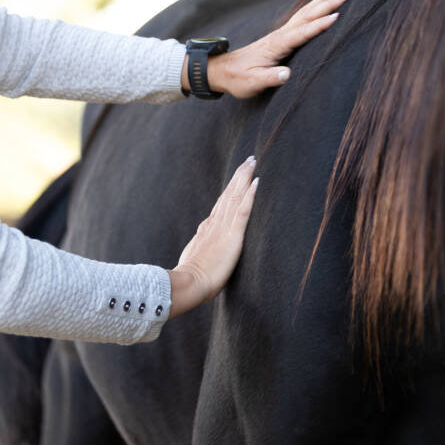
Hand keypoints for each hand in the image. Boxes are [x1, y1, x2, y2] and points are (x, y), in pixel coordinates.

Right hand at [167, 157, 258, 317]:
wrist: (188, 284)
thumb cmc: (191, 280)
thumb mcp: (194, 259)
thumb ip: (199, 248)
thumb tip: (200, 242)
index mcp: (207, 230)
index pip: (221, 205)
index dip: (230, 190)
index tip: (237, 177)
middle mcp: (214, 224)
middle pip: (229, 195)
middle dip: (239, 177)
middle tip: (248, 160)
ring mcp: (223, 228)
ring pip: (235, 197)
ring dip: (244, 179)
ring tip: (252, 163)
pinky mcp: (233, 237)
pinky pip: (243, 211)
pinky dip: (250, 196)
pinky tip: (256, 183)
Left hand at [190, 0, 348, 98]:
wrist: (223, 70)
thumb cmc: (239, 79)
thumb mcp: (253, 83)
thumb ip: (270, 78)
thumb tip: (287, 75)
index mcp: (276, 45)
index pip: (301, 33)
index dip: (318, 26)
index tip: (336, 17)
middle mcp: (280, 35)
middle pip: (306, 16)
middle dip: (326, 4)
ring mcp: (281, 33)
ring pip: (305, 13)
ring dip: (323, 1)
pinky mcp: (281, 36)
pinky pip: (302, 17)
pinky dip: (314, 7)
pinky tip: (322, 2)